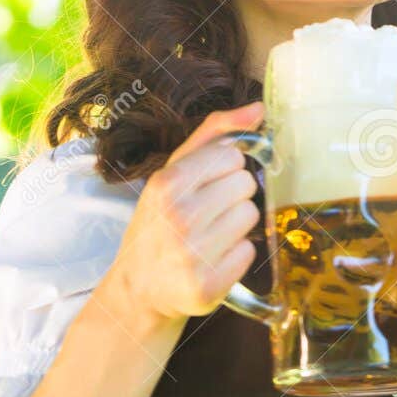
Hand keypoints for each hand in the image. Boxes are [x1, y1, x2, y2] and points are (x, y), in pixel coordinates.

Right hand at [104, 102, 265, 329]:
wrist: (139, 288)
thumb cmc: (160, 222)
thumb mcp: (172, 172)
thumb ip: (215, 133)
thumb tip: (258, 108)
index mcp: (166, 184)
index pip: (232, 156)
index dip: (224, 168)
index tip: (206, 183)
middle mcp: (179, 218)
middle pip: (246, 185)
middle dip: (232, 196)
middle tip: (206, 213)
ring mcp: (193, 254)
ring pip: (252, 216)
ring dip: (236, 225)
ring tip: (209, 235)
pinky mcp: (209, 285)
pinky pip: (250, 252)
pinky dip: (236, 254)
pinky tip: (213, 258)